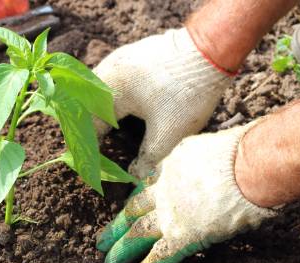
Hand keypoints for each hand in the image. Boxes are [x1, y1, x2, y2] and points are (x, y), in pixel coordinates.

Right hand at [94, 28, 231, 177]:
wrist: (212, 50)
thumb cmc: (188, 92)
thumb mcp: (168, 133)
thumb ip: (148, 158)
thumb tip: (135, 176)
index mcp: (110, 91)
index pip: (91, 125)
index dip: (90, 147)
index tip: (91, 164)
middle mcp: (108, 71)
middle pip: (88, 106)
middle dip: (91, 129)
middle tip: (94, 149)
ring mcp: (120, 59)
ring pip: (98, 91)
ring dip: (99, 112)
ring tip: (104, 132)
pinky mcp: (133, 55)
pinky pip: (111, 79)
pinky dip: (110, 97)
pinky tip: (120, 108)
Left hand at [97, 123, 275, 262]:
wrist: (249, 165)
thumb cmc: (245, 152)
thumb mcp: (216, 146)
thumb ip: (211, 159)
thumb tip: (223, 164)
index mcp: (174, 165)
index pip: (150, 184)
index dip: (138, 199)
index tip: (129, 208)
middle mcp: (166, 188)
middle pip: (135, 209)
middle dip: (118, 225)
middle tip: (102, 239)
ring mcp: (171, 212)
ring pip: (138, 233)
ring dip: (122, 249)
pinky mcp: (183, 235)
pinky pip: (159, 257)